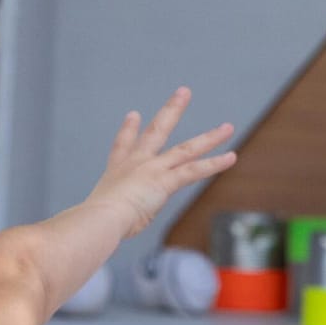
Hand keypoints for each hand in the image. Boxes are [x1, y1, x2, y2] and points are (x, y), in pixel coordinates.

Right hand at [85, 87, 236, 238]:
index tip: (134, 115)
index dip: (128, 130)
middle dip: (171, 111)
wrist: (100, 218)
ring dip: (209, 138)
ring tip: (228, 128)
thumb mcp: (98, 218)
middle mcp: (135, 164)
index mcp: (115, 172)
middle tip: (184, 92)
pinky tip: (231, 157)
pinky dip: (214, 164)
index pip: (122, 147)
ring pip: (186, 149)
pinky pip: (194, 170)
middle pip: (156, 132)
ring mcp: (152, 169)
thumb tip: (103, 232)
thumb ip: (105, 220)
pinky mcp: (165, 180)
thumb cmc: (94, 223)